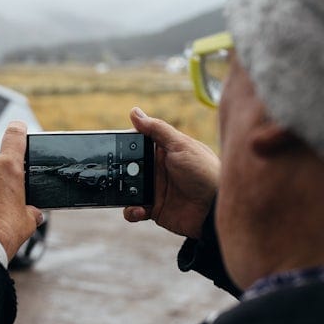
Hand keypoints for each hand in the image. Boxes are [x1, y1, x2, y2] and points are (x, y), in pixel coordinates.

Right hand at [122, 107, 218, 238]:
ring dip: (121, 193)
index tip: (109, 144)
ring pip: (127, 189)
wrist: (214, 209)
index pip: (137, 144)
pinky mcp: (154, 209)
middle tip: (111, 173)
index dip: (123, 144)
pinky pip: (134, 210)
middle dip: (117, 170)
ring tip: (124, 194)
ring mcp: (154, 189)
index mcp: (163, 151)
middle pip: (128, 167)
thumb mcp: (181, 145)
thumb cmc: (204, 172)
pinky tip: (139, 210)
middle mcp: (157, 169)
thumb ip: (157, 129)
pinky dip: (131, 211)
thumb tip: (134, 112)